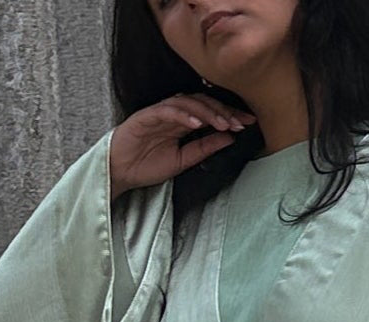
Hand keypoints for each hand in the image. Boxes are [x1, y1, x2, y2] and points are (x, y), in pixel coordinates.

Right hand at [109, 93, 257, 197]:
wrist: (119, 172)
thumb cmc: (146, 166)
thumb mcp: (183, 161)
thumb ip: (204, 148)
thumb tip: (230, 139)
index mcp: (183, 123)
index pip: (210, 113)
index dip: (229, 116)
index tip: (248, 124)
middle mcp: (173, 114)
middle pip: (202, 103)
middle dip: (223, 111)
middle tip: (240, 123)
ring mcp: (159, 112)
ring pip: (187, 103)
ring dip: (207, 112)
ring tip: (222, 123)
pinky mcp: (146, 116)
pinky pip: (167, 110)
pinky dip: (183, 115)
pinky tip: (196, 123)